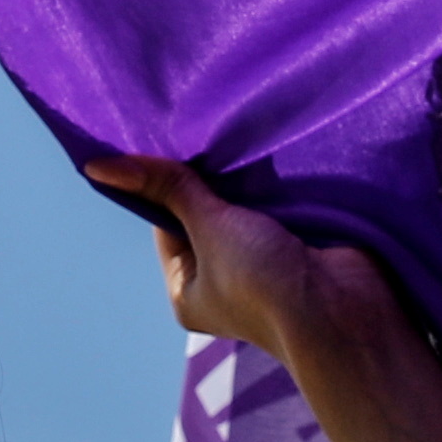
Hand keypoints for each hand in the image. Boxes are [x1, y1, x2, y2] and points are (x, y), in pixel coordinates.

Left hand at [80, 155, 416, 370]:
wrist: (345, 313)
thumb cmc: (264, 282)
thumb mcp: (209, 227)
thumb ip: (168, 188)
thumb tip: (96, 165)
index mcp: (188, 290)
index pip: (165, 221)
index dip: (167, 181)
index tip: (174, 139)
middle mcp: (222, 282)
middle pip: (206, 212)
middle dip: (212, 177)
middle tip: (210, 128)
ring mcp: (265, 266)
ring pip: (246, 207)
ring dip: (248, 179)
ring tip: (245, 135)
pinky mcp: (302, 247)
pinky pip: (282, 206)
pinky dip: (280, 184)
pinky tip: (278, 152)